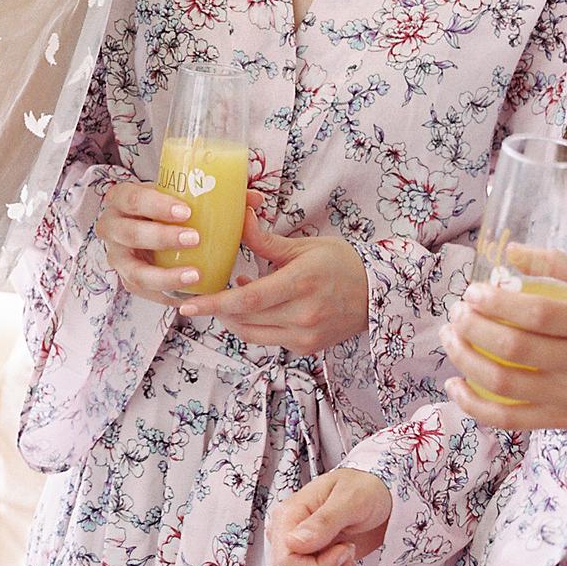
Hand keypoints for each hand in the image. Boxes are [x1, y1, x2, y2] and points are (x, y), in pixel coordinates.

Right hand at [94, 180, 202, 301]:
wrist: (152, 226)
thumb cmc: (166, 208)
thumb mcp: (175, 194)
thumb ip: (205, 195)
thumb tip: (249, 198)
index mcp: (119, 199)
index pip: (132, 199)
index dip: (156, 205)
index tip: (186, 212)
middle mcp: (110, 227)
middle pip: (130, 234)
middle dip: (162, 237)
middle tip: (194, 239)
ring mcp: (116, 255)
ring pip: (134, 271)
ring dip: (165, 275)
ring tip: (195, 275)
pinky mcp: (125, 278)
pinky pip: (143, 291)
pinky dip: (166, 293)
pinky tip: (190, 294)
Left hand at [176, 209, 367, 354]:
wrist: (379, 293)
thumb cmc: (341, 263)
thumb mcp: (303, 246)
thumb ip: (265, 240)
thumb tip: (238, 218)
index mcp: (301, 284)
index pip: (248, 300)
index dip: (214, 304)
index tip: (187, 304)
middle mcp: (304, 315)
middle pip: (245, 319)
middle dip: (216, 309)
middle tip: (196, 296)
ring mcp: (306, 336)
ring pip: (253, 334)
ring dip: (232, 318)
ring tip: (225, 296)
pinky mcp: (308, 347)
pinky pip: (269, 339)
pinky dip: (253, 325)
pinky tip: (252, 304)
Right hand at [269, 469, 391, 565]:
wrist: (379, 498)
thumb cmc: (364, 490)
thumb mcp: (349, 498)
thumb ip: (323, 521)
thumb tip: (294, 544)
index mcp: (288, 517)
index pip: (284, 562)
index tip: (344, 549)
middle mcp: (285, 540)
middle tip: (348, 551)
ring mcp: (297, 558)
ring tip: (348, 560)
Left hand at [442, 257, 566, 434]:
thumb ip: (559, 264)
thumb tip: (510, 251)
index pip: (536, 314)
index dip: (495, 303)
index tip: (473, 292)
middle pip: (513, 348)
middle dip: (470, 327)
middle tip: (456, 312)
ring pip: (504, 384)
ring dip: (463, 359)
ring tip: (449, 337)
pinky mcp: (564, 422)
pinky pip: (510, 419)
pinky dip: (474, 406)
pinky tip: (454, 385)